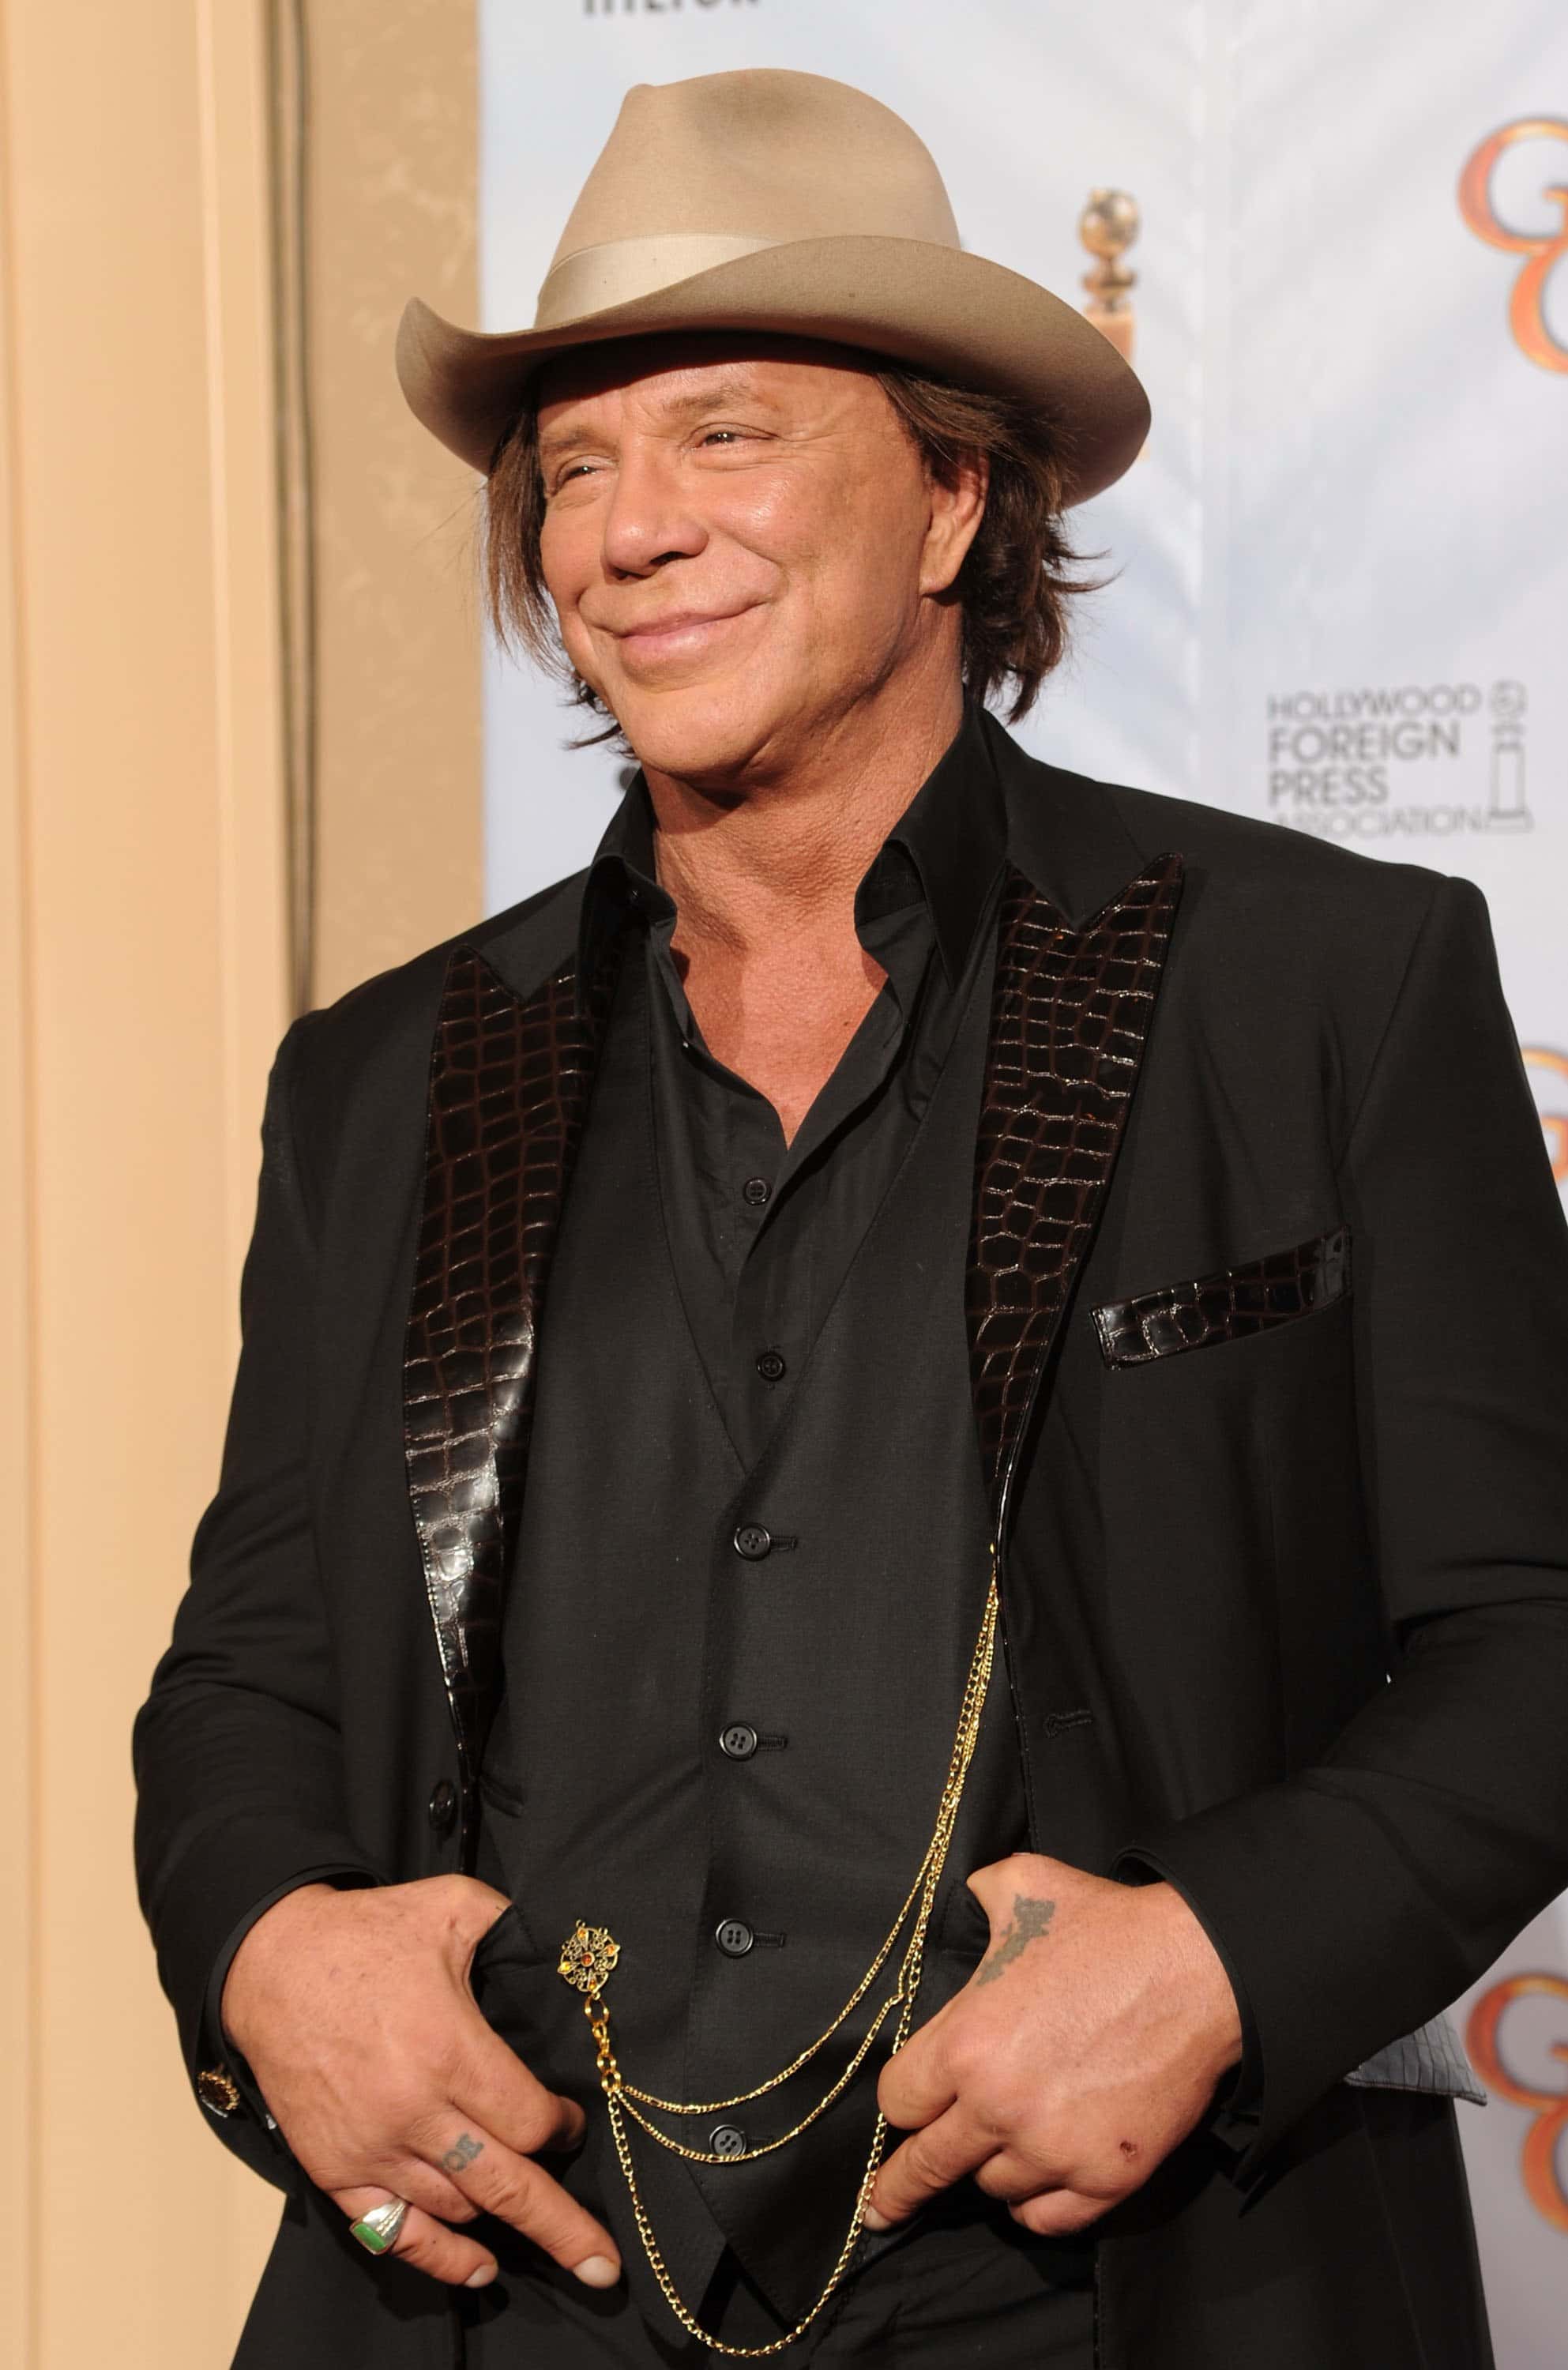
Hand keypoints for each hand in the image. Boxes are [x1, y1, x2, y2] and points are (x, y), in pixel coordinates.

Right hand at [221, 1875, 621, 2290]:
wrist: (271, 1965)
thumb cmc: (366, 1934)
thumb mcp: (452, 1906)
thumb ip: (517, 1928)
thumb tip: (573, 1952)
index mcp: (449, 2049)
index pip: (529, 2121)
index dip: (564, 2127)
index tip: (574, 2120)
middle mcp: (413, 2111)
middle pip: (506, 2187)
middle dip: (563, 2227)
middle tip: (604, 2263)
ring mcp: (371, 2148)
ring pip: (458, 2208)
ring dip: (504, 2220)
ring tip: (545, 2230)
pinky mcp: (336, 2169)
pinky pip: (394, 2232)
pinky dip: (440, 2257)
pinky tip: (479, 2269)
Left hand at [866, 1852, 1242, 2237]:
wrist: (1198, 1971)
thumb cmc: (1109, 1929)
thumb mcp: (1024, 1886)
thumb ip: (978, 1894)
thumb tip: (967, 1894)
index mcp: (967, 2042)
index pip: (899, 2101)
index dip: (901, 2102)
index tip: (905, 2110)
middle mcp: (999, 2107)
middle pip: (928, 2166)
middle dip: (900, 2186)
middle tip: (881, 2209)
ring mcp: (1053, 2149)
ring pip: (992, 2190)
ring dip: (990, 2171)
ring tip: (999, 2150)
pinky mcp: (1105, 2179)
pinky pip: (1047, 2220)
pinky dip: (1036, 2206)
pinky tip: (1032, 2187)